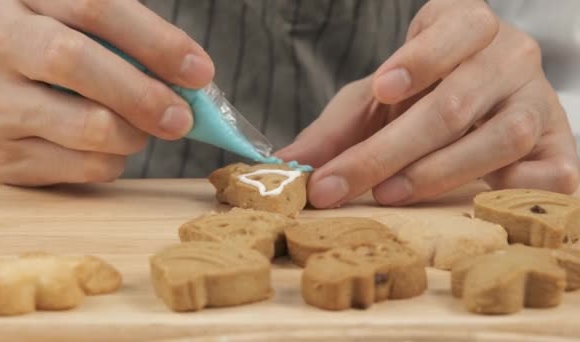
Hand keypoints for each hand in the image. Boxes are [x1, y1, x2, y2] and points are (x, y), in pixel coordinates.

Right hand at [0, 0, 213, 189]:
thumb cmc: (43, 64)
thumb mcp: (72, 31)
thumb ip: (124, 45)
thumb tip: (191, 82)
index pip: (94, 6)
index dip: (155, 41)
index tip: (199, 71)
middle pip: (76, 61)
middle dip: (144, 95)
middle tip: (182, 118)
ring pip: (87, 125)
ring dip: (133, 136)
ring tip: (139, 131)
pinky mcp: (0, 158)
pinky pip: (82, 167)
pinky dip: (112, 162)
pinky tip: (105, 150)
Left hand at [277, 0, 578, 207]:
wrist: (489, 101)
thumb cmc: (424, 94)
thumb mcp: (374, 101)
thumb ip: (334, 130)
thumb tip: (285, 166)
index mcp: (466, 25)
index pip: (452, 31)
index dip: (419, 59)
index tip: (382, 88)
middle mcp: (509, 56)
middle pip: (454, 104)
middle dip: (391, 149)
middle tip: (340, 182)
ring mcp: (538, 100)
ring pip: (499, 137)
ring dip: (437, 173)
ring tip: (388, 194)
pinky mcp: (559, 145)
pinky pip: (550, 170)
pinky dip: (514, 188)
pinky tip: (477, 201)